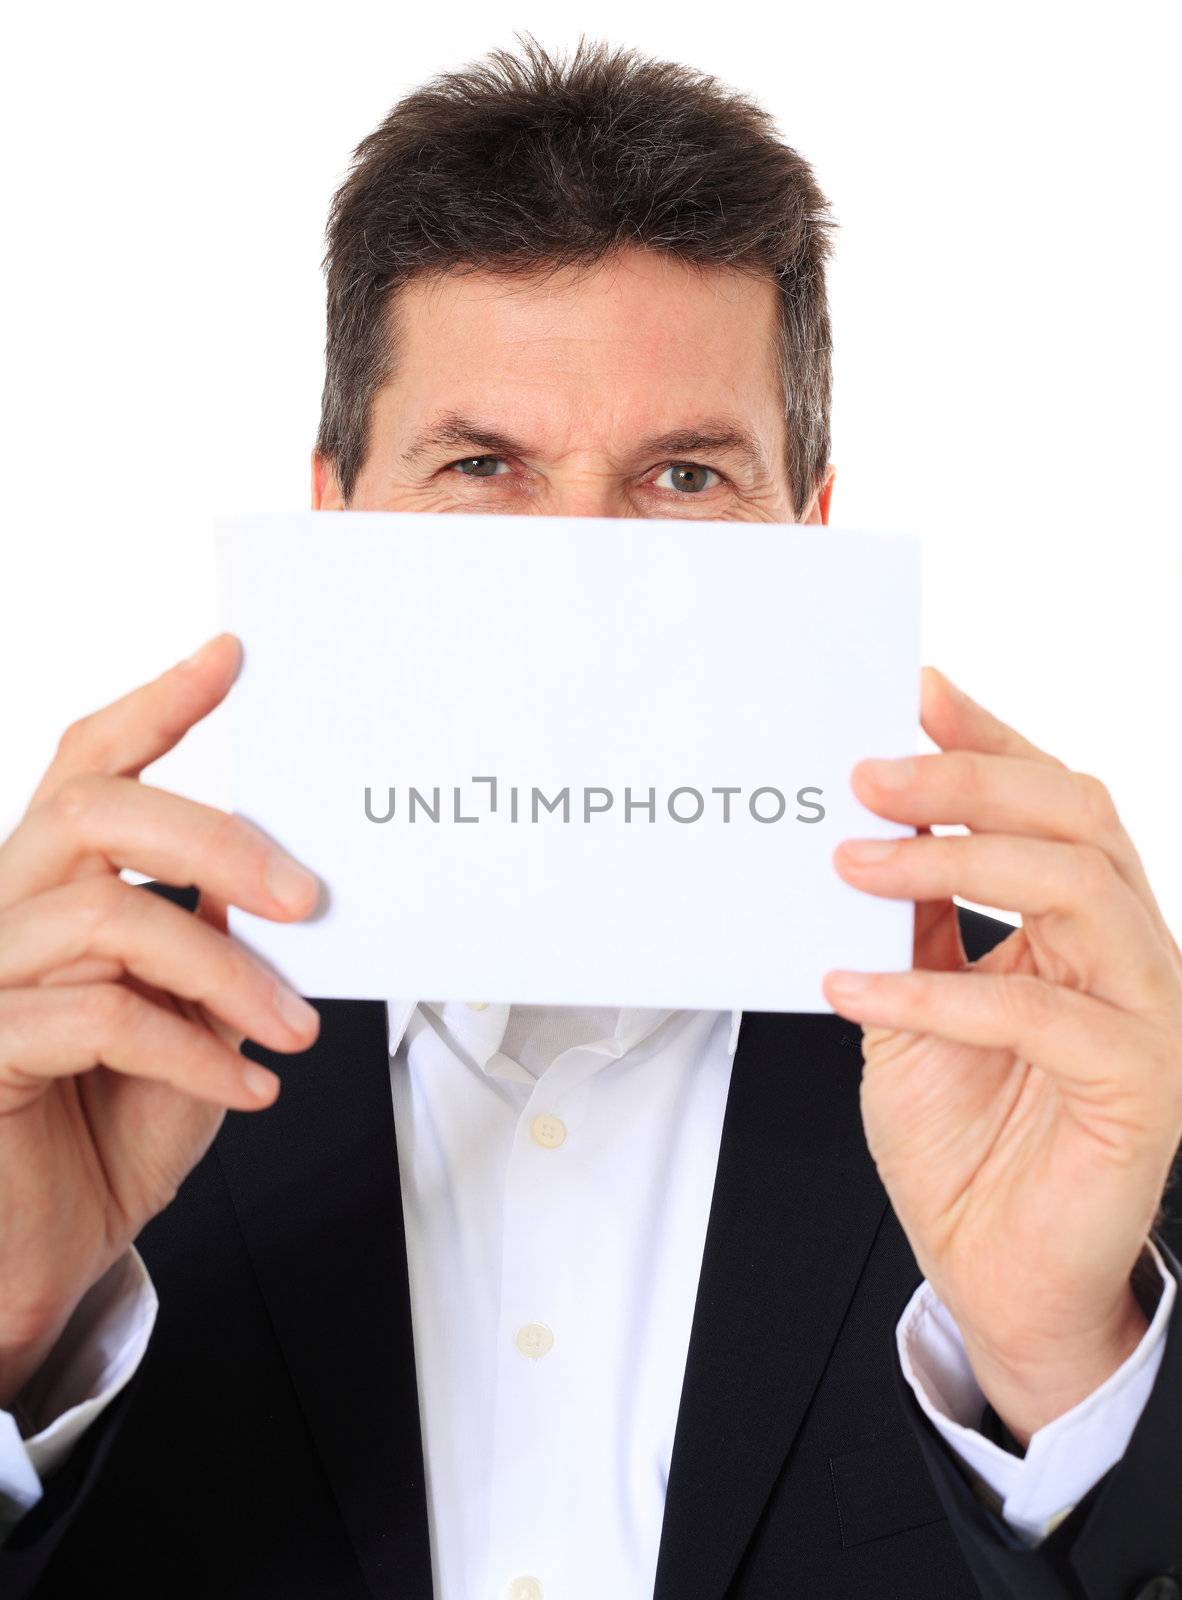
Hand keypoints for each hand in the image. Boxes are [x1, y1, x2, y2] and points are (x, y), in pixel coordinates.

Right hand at [0, 635, 320, 1407]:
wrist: (48, 1258)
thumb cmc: (113, 1133)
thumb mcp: (194, 1021)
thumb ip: (216, 941)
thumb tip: (277, 874)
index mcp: (53, 887)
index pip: (87, 763)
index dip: (155, 705)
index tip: (230, 659)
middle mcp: (2, 911)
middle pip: (91, 809)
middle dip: (215, 837)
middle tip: (307, 896)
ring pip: (104, 915)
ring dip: (224, 971)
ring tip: (291, 1029)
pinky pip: (98, 1019)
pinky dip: (193, 1051)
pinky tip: (249, 1089)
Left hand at [823, 668, 1181, 1442]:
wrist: (992, 1268)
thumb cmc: (964, 1137)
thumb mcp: (912, 1005)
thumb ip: (909, 923)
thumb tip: (861, 827)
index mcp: (1086, 921)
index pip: (1054, 798)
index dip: (991, 738)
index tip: (914, 690)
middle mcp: (1132, 951)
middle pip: (1078, 818)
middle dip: (969, 780)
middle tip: (867, 773)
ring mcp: (1150, 1014)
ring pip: (1080, 888)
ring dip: (953, 862)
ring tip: (851, 862)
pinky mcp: (1142, 1085)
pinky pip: (1037, 1013)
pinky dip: (932, 993)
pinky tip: (848, 988)